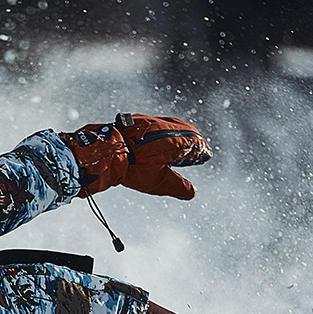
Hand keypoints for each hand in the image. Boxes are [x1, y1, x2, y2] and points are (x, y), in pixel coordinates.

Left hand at [60, 113, 212, 198]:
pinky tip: (157, 141)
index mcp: (175, 139)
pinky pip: (155, 125)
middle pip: (185, 130)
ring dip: (178, 134)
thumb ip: (178, 186)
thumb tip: (193, 192)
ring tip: (180, 145)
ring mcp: (150, 121)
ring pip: (170, 125)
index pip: (195, 142)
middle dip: (193, 140)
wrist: (106, 152)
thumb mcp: (159, 181)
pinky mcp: (136, 121)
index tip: (205, 154)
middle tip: (197, 148)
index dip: (201, 150)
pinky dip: (163, 132)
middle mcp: (164, 126)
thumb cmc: (133, 167)